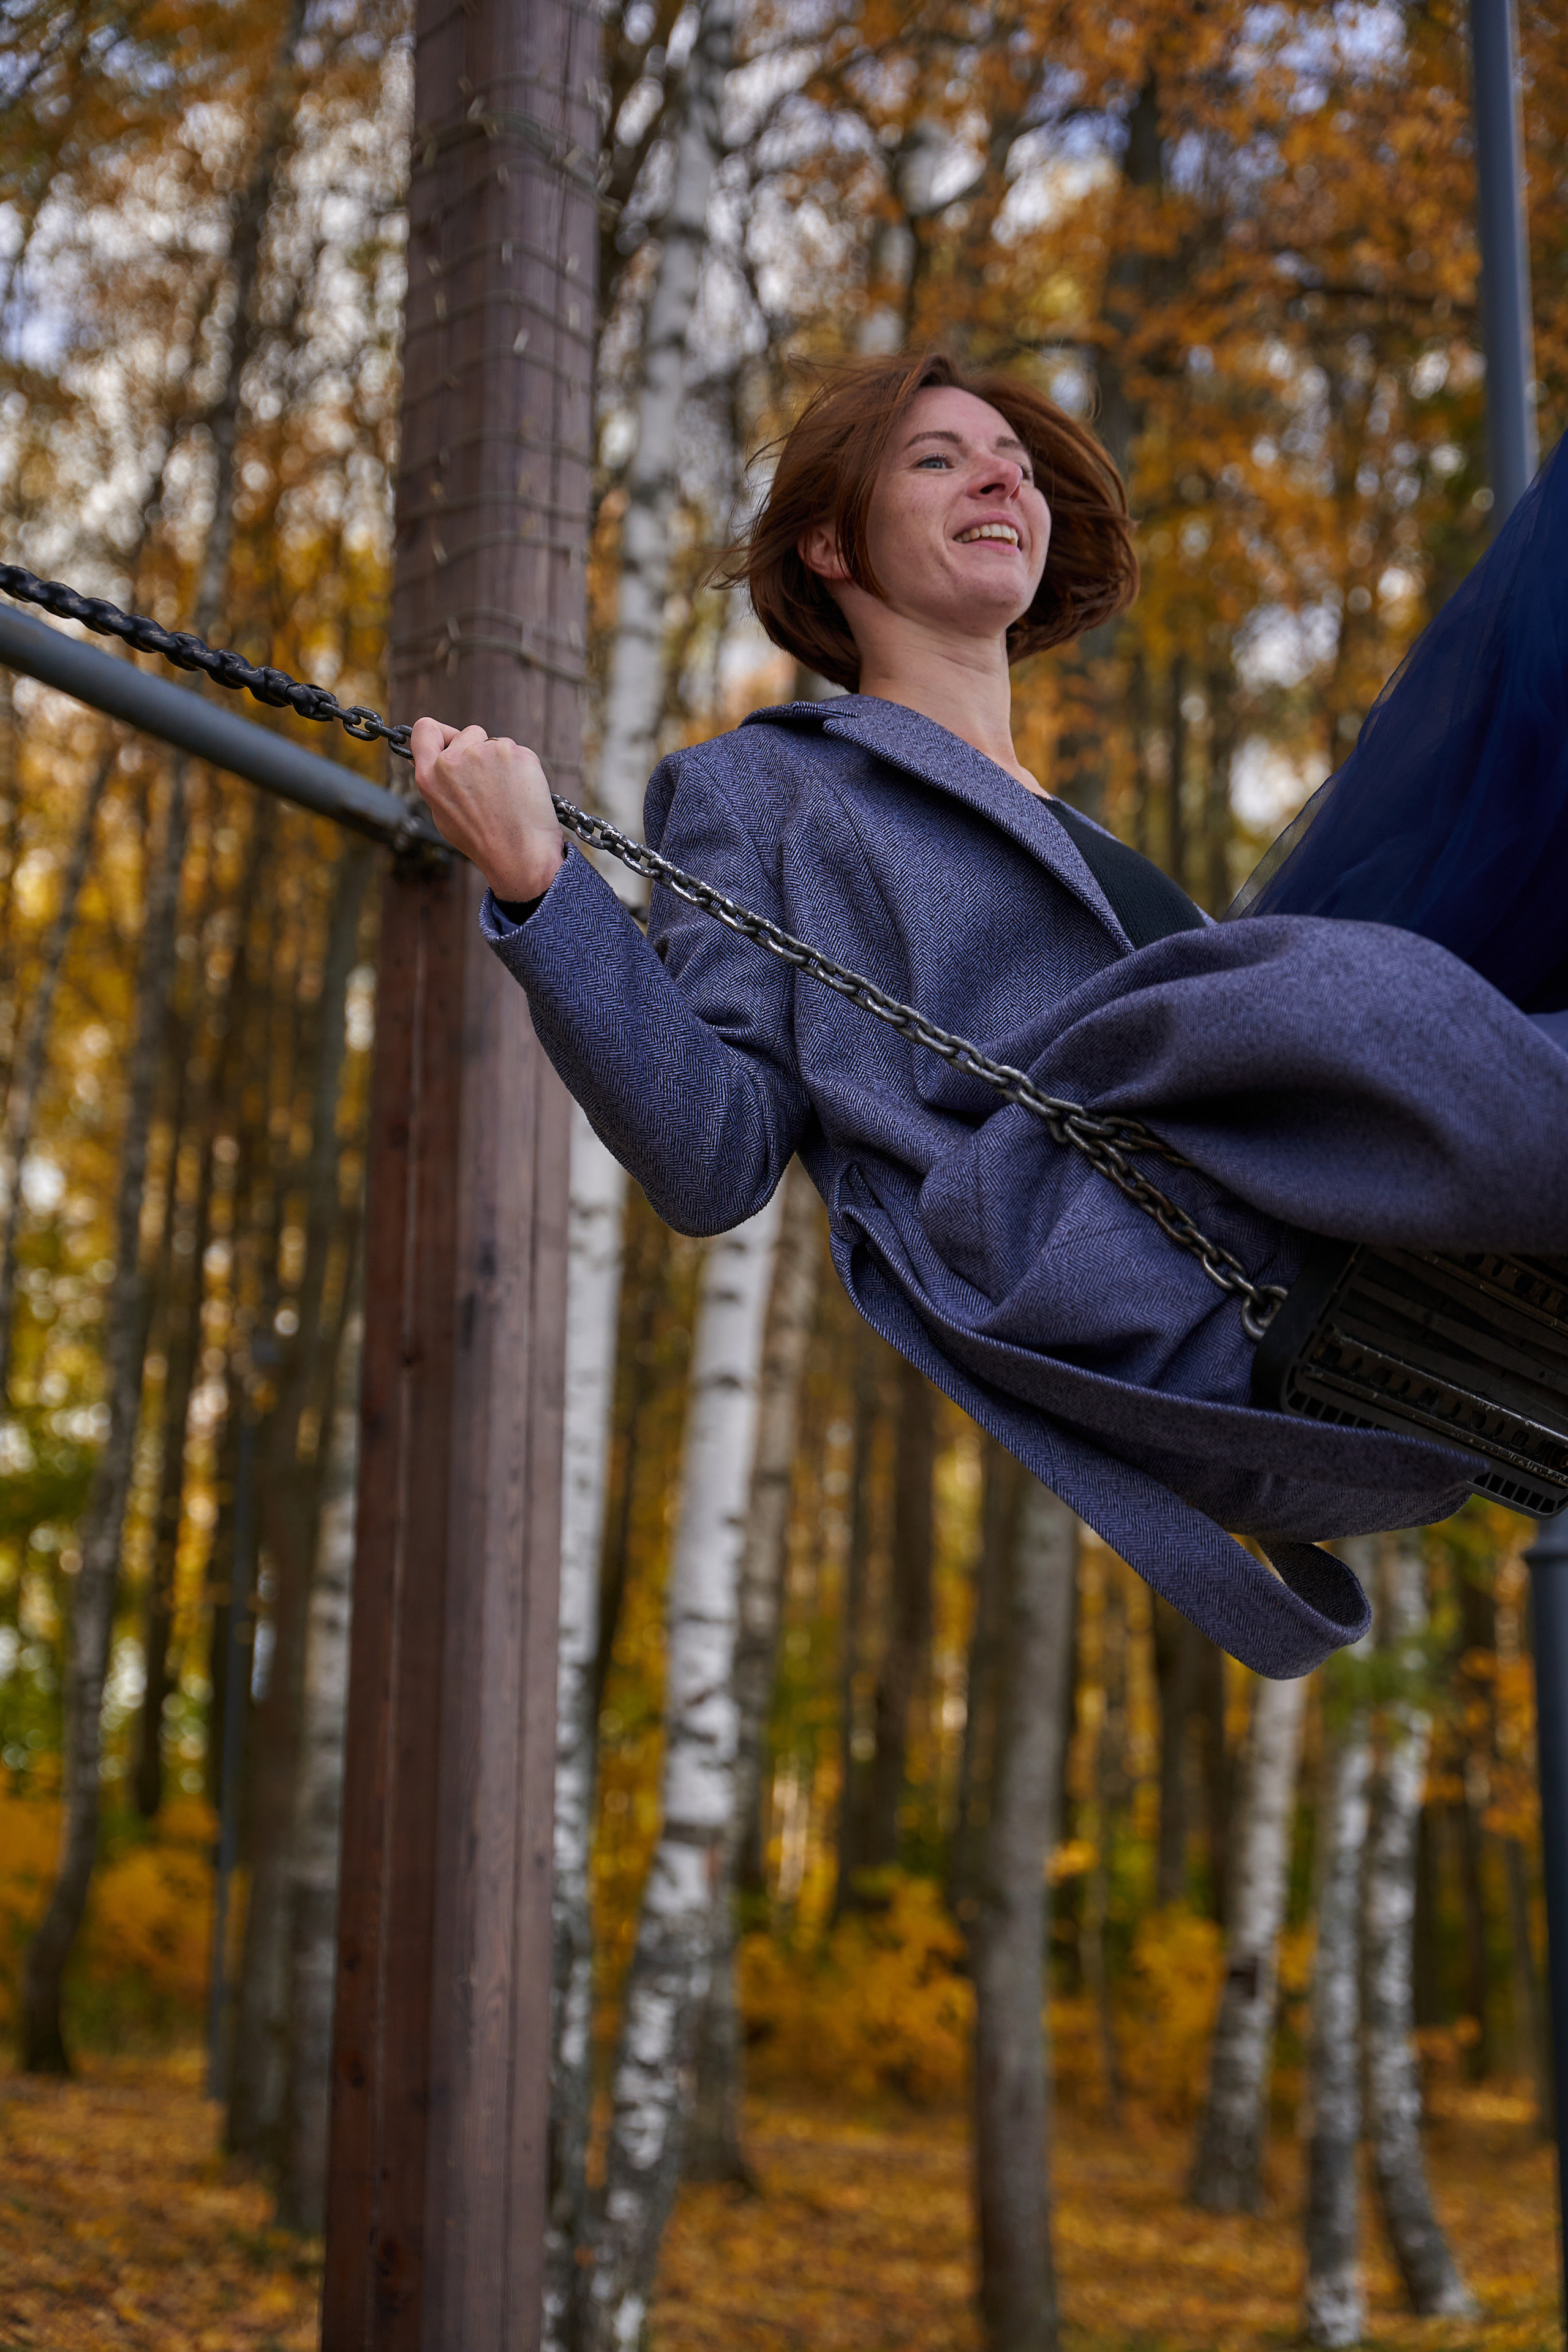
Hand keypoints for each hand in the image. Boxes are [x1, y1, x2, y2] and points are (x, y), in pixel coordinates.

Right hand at [410, 718, 565, 901]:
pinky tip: (521, 791)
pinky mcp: (512, 752)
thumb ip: (437, 781)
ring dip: (500, 759)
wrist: (519, 854)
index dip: (439, 732)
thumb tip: (434, 757)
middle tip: (488, 782)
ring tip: (505, 793)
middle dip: (477, 749)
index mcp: (429, 776)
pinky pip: (517, 750)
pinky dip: (521, 766)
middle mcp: (452, 761)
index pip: (424, 729)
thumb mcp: (443, 814)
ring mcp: (483, 752)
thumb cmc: (482, 840)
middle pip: (467, 732)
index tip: (450, 739)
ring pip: (494, 742)